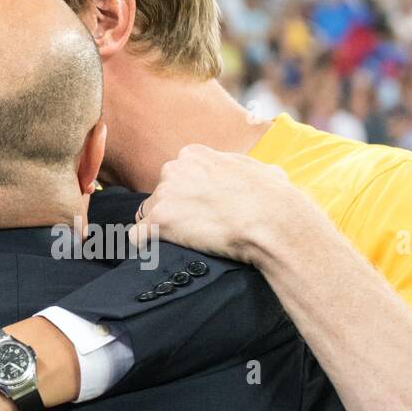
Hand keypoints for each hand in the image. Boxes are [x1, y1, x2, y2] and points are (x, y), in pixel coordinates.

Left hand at [130, 144, 301, 264]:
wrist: (271, 222)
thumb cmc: (273, 199)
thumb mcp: (262, 170)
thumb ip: (247, 170)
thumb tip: (267, 175)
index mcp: (195, 155)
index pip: (177, 175)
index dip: (186, 195)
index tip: (198, 210)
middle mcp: (174, 169)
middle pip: (160, 193)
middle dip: (173, 210)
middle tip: (193, 229)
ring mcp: (164, 194)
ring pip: (148, 214)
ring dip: (161, 229)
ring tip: (182, 245)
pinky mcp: (159, 221)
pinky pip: (138, 236)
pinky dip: (146, 247)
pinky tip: (161, 254)